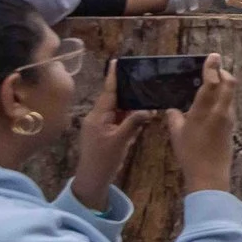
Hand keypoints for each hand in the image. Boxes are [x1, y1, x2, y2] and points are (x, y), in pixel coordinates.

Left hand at [73, 62, 157, 209]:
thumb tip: (149, 110)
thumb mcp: (120, 141)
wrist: (92, 179)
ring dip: (132, 105)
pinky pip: (120, 120)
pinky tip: (143, 114)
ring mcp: (102, 126)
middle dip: (128, 90)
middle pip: (115, 99)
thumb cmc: (103, 159)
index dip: (113, 77)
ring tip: (148, 93)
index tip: (117, 62)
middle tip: (143, 77)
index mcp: (98, 116)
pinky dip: (130, 117)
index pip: (109, 93)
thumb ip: (133, 123)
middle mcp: (98, 118)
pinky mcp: (107, 134)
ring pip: (119, 110)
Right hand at [166, 55, 234, 194]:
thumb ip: (174, 117)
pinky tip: (211, 102)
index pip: (212, 82)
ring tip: (210, 83)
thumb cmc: (189, 153)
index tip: (213, 56)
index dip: (213, 67)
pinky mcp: (231, 125)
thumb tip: (172, 109)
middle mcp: (221, 110)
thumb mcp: (176, 133)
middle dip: (223, 73)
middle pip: (229, 83)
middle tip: (213, 69)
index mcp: (205, 110)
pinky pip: (228, 104)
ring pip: (230, 94)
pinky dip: (222, 97)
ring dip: (223, 85)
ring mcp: (228, 118)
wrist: (209, 173)